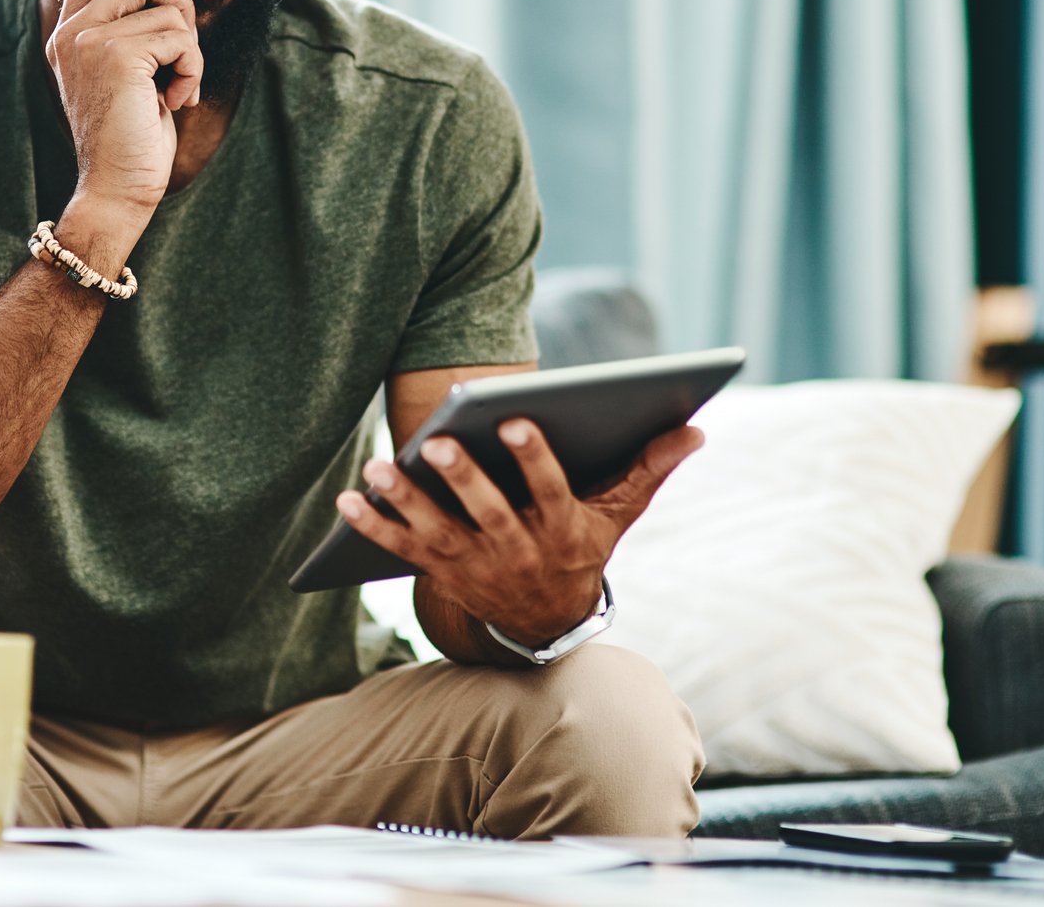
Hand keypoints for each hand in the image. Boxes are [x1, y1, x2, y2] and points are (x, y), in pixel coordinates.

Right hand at [45, 0, 205, 220]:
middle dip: (178, 17)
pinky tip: (173, 101)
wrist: (116, 190)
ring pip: (170, 10)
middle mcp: (73, 32)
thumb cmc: (130, 143)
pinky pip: (181, 36)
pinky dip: (191, 70)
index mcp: (70, 37)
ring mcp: (90, 40)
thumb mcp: (132, 81)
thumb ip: (137, 37)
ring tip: (172, 89)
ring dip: (189, 54)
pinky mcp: (116, 54)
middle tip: (178, 64)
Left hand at [336, 420, 703, 646]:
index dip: (533, 458)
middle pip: (488, 514)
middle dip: (464, 480)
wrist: (546, 623)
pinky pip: (402, 549)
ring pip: (437, 532)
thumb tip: (696, 428)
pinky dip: (374, 527)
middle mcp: (517, 552)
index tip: (514, 420)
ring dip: (407, 501)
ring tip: (381, 465)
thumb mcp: (617, 516)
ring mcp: (475, 565)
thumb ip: (649, 469)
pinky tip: (347, 499)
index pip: (549, 492)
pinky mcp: (440, 572)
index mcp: (561, 531)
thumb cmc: (581, 548)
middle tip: (439, 443)